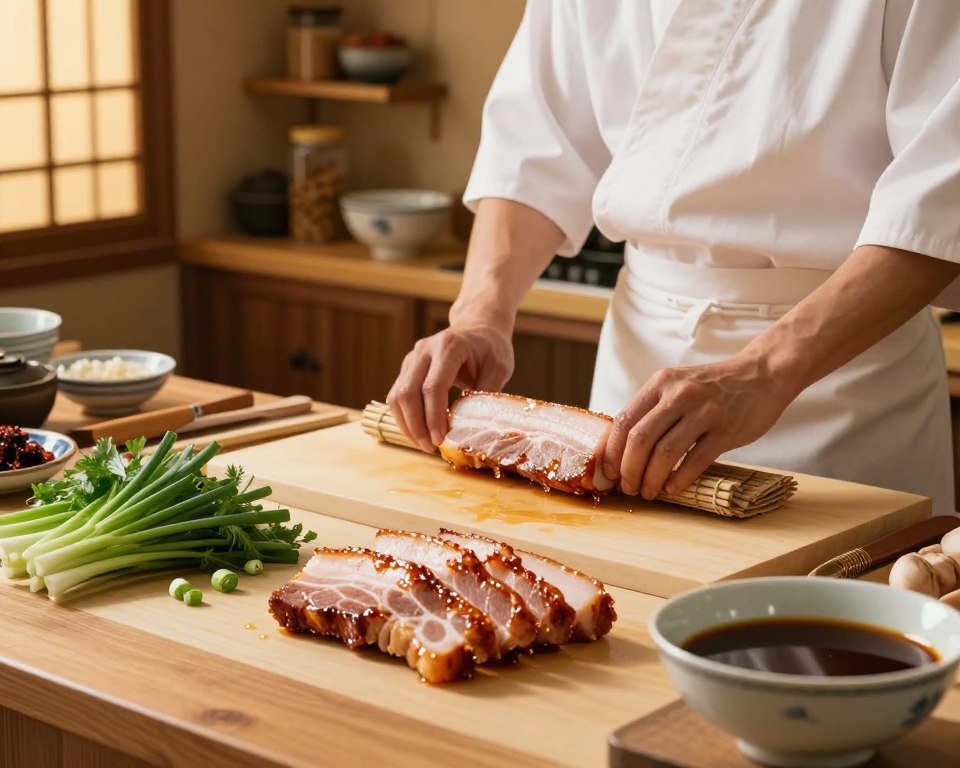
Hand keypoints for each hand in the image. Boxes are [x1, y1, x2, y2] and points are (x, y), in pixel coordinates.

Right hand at [387, 324, 513, 451]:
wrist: (478, 327)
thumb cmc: (491, 348)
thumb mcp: (499, 367)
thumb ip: (486, 393)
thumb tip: (475, 426)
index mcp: (448, 347)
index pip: (433, 386)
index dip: (433, 416)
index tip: (440, 439)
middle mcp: (424, 350)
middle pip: (408, 392)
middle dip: (416, 425)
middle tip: (430, 446)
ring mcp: (412, 358)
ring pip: (397, 395)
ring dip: (407, 424)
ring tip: (424, 444)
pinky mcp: (407, 368)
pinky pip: (398, 395)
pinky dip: (405, 417)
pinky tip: (419, 432)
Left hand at [599, 358, 794, 498]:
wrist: (761, 374)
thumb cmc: (713, 387)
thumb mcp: (677, 386)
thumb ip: (653, 410)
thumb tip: (622, 448)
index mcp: (660, 384)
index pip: (624, 420)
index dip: (611, 451)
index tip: (608, 472)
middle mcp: (679, 394)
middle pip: (640, 439)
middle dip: (629, 470)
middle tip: (628, 487)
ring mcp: (703, 411)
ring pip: (665, 452)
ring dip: (651, 478)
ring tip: (648, 492)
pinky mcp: (726, 429)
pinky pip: (696, 460)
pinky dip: (680, 478)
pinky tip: (673, 488)